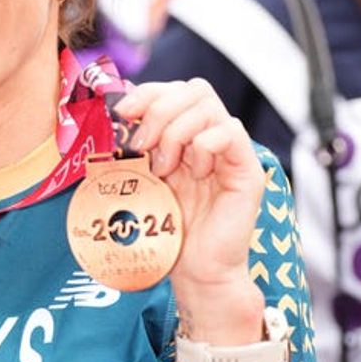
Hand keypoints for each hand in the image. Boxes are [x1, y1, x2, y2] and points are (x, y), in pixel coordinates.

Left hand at [115, 78, 264, 299]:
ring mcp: (231, 152)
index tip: (123, 113)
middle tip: (142, 146)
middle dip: (159, 110)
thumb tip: (114, 120)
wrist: (196, 272)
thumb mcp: (142, 183)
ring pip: (208, 106)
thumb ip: (136, 151)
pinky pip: (230, 132)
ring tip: (165, 167)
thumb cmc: (169, 234)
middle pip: (193, 89)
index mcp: (186, 138)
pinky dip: (205, 145)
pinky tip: (196, 174)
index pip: (175, 90)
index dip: (149, 93)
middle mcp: (211, 139)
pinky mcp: (247, 169)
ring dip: (176, 131)